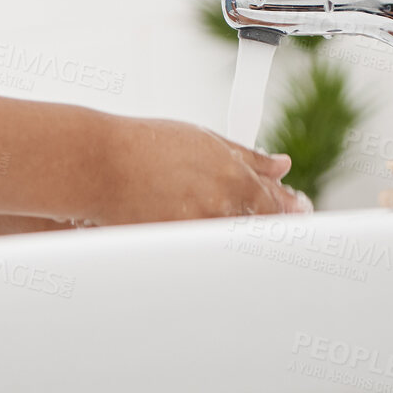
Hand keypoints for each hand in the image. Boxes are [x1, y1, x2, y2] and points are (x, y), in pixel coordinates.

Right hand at [85, 116, 311, 225]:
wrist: (100, 164)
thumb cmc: (146, 145)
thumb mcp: (204, 139)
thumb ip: (248, 156)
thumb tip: (281, 166)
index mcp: (232, 175)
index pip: (274, 205)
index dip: (286, 213)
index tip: (292, 215)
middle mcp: (220, 204)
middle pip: (257, 230)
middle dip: (261, 226)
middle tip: (245, 219)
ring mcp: (197, 228)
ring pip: (230, 244)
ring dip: (227, 234)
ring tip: (201, 216)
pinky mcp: (175, 245)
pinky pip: (201, 253)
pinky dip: (201, 245)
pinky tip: (182, 226)